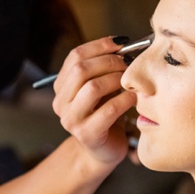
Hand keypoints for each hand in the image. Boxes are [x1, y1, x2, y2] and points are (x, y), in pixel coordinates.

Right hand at [52, 36, 136, 165]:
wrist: (103, 150)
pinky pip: (108, 110)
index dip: (99, 45)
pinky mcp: (87, 134)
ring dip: (116, 79)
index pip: (75, 56)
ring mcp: (71, 120)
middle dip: (109, 61)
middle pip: (80, 70)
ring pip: (92, 88)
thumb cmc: (105, 115)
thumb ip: (104, 68)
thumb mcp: (101, 88)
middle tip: (129, 63)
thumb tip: (122, 44)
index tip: (121, 43)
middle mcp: (60, 102)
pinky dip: (125, 100)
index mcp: (61, 87)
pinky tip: (134, 98)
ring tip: (130, 81)